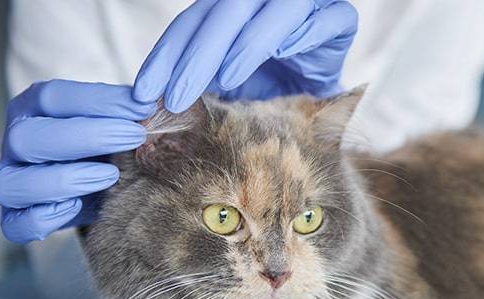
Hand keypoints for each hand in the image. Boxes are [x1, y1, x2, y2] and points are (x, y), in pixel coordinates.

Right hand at [0, 80, 154, 242]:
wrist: (106, 186)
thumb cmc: (112, 144)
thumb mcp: (120, 121)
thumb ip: (131, 111)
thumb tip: (156, 103)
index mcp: (35, 107)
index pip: (54, 97)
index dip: (99, 100)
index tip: (143, 107)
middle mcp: (16, 141)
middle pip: (26, 137)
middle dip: (86, 136)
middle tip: (134, 137)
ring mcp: (10, 180)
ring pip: (10, 182)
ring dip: (64, 180)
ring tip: (111, 176)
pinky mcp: (15, 217)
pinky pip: (14, 224)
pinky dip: (42, 219)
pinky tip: (77, 208)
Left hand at [133, 0, 357, 111]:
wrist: (317, 104)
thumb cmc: (267, 91)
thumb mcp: (222, 86)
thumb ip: (193, 83)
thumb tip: (147, 102)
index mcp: (231, 7)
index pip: (193, 21)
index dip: (166, 54)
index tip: (144, 92)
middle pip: (227, 11)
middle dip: (198, 54)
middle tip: (177, 96)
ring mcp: (305, 3)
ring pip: (275, 8)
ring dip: (247, 43)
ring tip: (227, 79)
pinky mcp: (339, 18)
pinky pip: (325, 19)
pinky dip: (303, 33)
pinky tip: (284, 52)